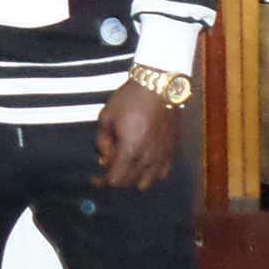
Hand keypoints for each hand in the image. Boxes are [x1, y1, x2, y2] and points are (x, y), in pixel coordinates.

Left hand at [94, 75, 179, 189]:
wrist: (160, 86)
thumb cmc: (130, 99)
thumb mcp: (107, 116)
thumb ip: (102, 141)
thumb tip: (103, 158)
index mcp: (130, 149)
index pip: (116, 180)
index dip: (103, 180)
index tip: (96, 177)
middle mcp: (148, 158)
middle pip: (130, 183)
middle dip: (117, 178)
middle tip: (109, 166)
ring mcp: (162, 156)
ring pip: (147, 182)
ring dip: (134, 178)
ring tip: (127, 165)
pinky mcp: (172, 150)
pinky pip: (162, 173)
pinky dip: (151, 174)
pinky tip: (144, 163)